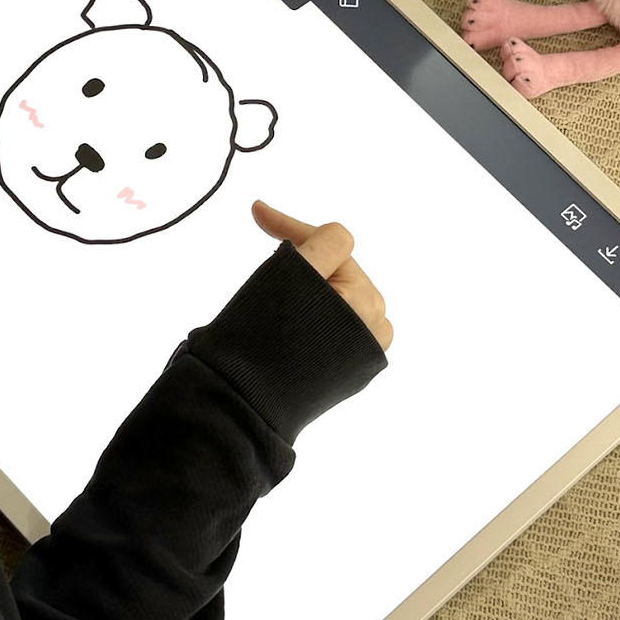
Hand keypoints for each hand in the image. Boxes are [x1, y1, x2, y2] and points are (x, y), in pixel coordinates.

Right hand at [251, 201, 392, 351]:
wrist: (246, 404)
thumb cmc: (258, 340)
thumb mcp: (284, 277)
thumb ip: (316, 246)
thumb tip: (335, 234)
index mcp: (357, 293)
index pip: (332, 238)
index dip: (290, 226)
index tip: (258, 215)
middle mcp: (373, 317)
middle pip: (340, 268)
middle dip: (307, 263)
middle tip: (267, 265)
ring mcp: (371, 344)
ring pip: (344, 294)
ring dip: (317, 290)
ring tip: (281, 301)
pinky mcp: (363, 366)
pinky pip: (348, 324)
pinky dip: (325, 316)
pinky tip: (299, 325)